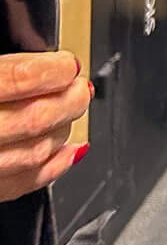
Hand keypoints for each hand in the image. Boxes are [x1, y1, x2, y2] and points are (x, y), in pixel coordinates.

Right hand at [0, 52, 90, 201]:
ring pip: (36, 152)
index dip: (55, 68)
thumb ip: (4, 68)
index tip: (68, 64)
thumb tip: (44, 61)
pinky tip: (70, 151)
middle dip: (70, 99)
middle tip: (81, 88)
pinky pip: (25, 183)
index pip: (22, 77)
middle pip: (37, 116)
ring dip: (64, 129)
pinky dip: (55, 166)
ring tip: (72, 110)